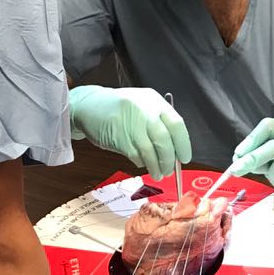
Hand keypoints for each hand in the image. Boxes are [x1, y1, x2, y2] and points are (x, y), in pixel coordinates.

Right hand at [68, 86, 190, 180]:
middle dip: (169, 159)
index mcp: (154, 101)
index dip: (183, 144)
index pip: (177, 125)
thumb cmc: (119, 107)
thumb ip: (159, 122)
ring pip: (150, 151)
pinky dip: (141, 163)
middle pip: (164, 140)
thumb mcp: (143, 105)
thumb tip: (175, 149)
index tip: (185, 157)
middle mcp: (144, 111)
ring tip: (158, 174)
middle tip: (170, 170)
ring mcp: (131, 124)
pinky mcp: (119, 137)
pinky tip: (142, 164)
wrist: (89, 105)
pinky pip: (135, 155)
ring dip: (156, 166)